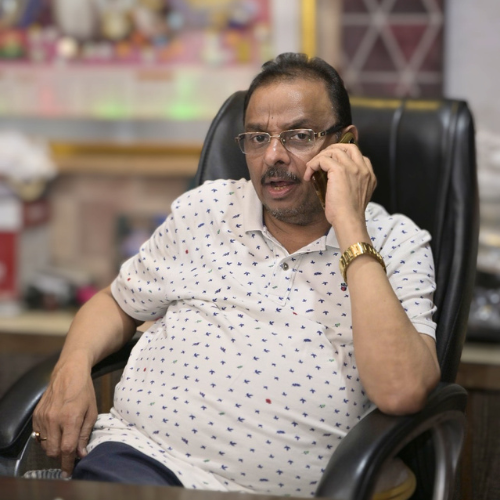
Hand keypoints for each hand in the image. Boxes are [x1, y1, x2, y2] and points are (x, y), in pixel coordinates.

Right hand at [32, 360, 97, 476]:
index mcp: (70, 419)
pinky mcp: (36, 414)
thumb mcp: (92, 411)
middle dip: (61, 456)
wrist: (69, 372)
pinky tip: (55, 431)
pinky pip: (38, 435)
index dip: (68, 463)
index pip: (66, 449)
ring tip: (64, 439)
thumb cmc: (84, 391)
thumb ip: (85, 434)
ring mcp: (43, 417)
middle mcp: (54, 419)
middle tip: (69, 453)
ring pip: (45, 444)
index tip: (69, 471)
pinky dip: (46, 438)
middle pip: (53, 451)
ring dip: (54, 447)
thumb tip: (81, 453)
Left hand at [304, 142, 376, 242]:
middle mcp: (363, 169)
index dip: (344, 155)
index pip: (358, 155)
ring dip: (320, 158)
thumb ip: (353, 184)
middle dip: (332, 149)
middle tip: (320, 160)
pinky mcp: (340, 171)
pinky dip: (313, 164)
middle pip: (348, 146)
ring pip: (334, 151)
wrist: (349, 220)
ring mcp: (352, 168)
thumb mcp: (357, 196)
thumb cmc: (349, 214)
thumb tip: (336, 180)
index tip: (332, 162)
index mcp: (369, 175)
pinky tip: (309, 175)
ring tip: (311, 168)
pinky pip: (323, 159)